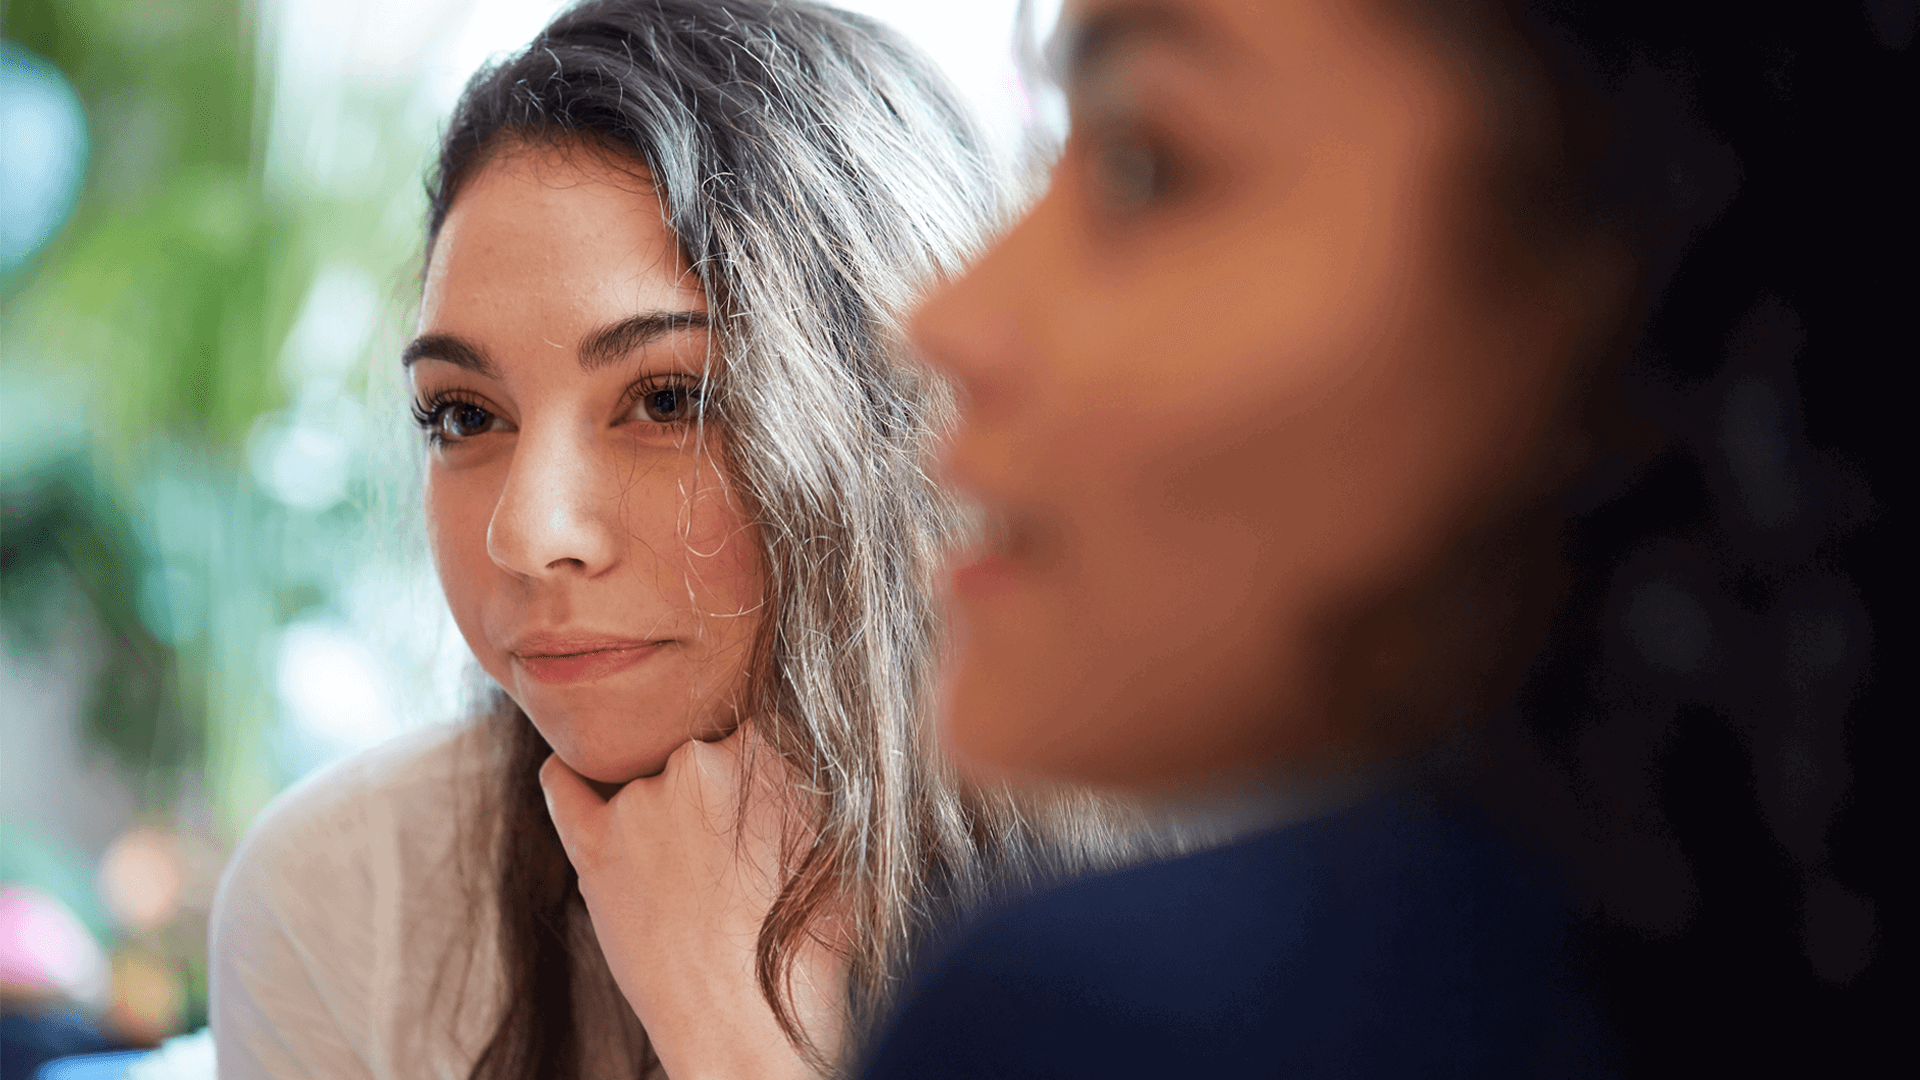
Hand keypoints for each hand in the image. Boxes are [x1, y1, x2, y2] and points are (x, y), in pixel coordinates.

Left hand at [541, 725, 844, 1079]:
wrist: (750, 1027)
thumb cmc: (811, 948)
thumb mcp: (840, 841)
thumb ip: (813, 778)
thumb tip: (802, 750)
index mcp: (768, 749)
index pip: (751, 714)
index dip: (756, 748)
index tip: (755, 783)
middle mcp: (697, 762)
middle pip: (695, 741)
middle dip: (711, 780)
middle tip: (727, 840)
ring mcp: (639, 804)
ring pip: (640, 767)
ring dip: (658, 799)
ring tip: (684, 865)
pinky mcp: (593, 848)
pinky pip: (562, 784)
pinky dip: (570, 777)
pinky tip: (582, 781)